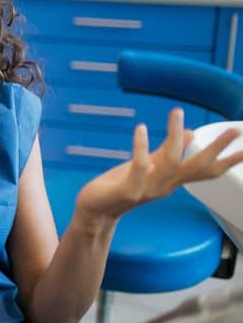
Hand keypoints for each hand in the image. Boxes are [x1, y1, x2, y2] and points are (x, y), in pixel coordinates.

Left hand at [76, 108, 242, 224]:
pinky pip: (140, 167)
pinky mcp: (128, 190)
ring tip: (177, 112)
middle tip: (236, 130)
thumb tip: (192, 134)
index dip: (229, 159)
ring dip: (175, 137)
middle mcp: (165, 186)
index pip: (207, 171)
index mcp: (172, 180)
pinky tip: (141, 128)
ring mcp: (148, 189)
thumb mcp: (149, 165)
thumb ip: (168, 151)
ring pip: (170, 163)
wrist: (94, 210)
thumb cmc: (121, 185)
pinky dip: (141, 147)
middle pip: (198, 167)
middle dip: (217, 149)